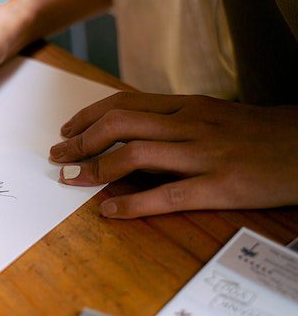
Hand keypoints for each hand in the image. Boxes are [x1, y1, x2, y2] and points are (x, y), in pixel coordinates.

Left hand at [50, 92, 297, 217]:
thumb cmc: (258, 131)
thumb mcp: (212, 113)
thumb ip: (173, 119)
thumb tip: (130, 131)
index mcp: (186, 105)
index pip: (122, 103)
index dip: (87, 116)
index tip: (66, 129)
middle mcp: (189, 124)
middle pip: (119, 125)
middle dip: (80, 141)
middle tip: (58, 155)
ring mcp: (203, 155)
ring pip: (135, 155)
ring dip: (95, 169)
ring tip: (72, 179)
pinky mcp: (219, 186)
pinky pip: (167, 195)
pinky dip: (132, 205)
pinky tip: (109, 212)